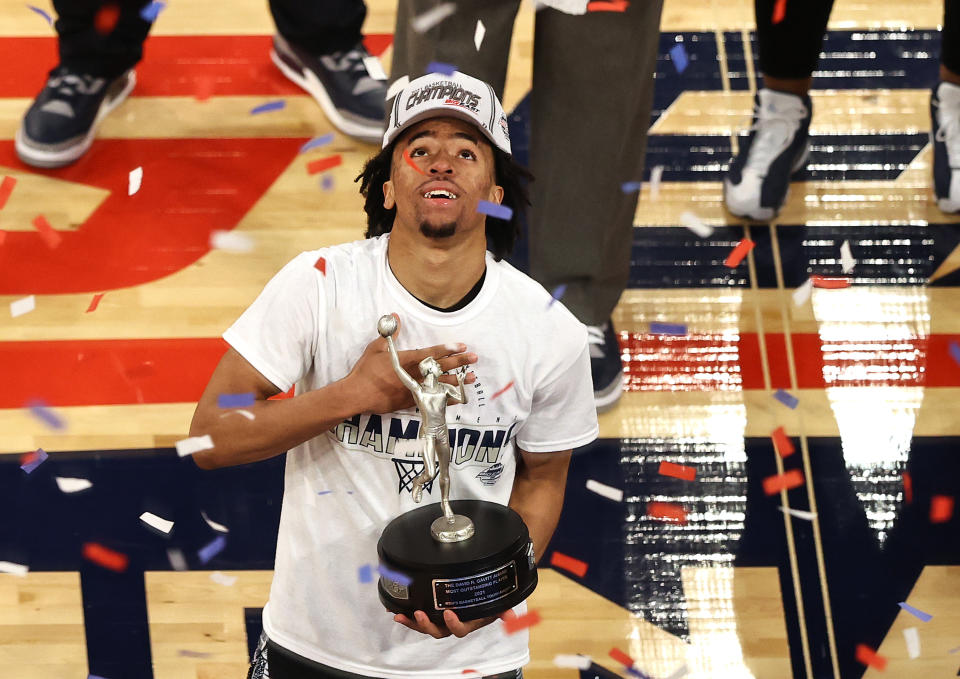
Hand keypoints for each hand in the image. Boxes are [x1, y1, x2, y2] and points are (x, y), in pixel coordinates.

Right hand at [344, 314, 476, 413]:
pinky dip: (446, 398)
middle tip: (474, 358)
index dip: (447, 349)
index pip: (431, 353)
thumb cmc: (365, 370)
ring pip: (440, 385)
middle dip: (459, 362)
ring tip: (473, 377)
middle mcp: (413, 375)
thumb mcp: (376, 348)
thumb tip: (396, 316)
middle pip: (440, 368)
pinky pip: (433, 400)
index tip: (461, 345)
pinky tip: (458, 396)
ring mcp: (414, 390)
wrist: (356, 395)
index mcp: (406, 360)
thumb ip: (390, 334)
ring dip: (458, 380)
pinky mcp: (411, 402)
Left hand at [392, 608, 515, 638]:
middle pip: (438, 631)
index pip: (459, 629)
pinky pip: (417, 616)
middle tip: (419, 614)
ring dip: (412, 622)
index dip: (453, 624)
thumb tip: (511, 616)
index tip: (448, 613)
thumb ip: (504, 609)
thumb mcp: (497, 603)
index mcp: (468, 622)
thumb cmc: (488, 599)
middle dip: (426, 625)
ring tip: (400, 616)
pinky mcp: (431, 612)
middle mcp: (452, 623)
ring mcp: (440, 619)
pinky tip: (394, 608)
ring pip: (425, 626)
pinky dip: (406, 613)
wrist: (480, 595)